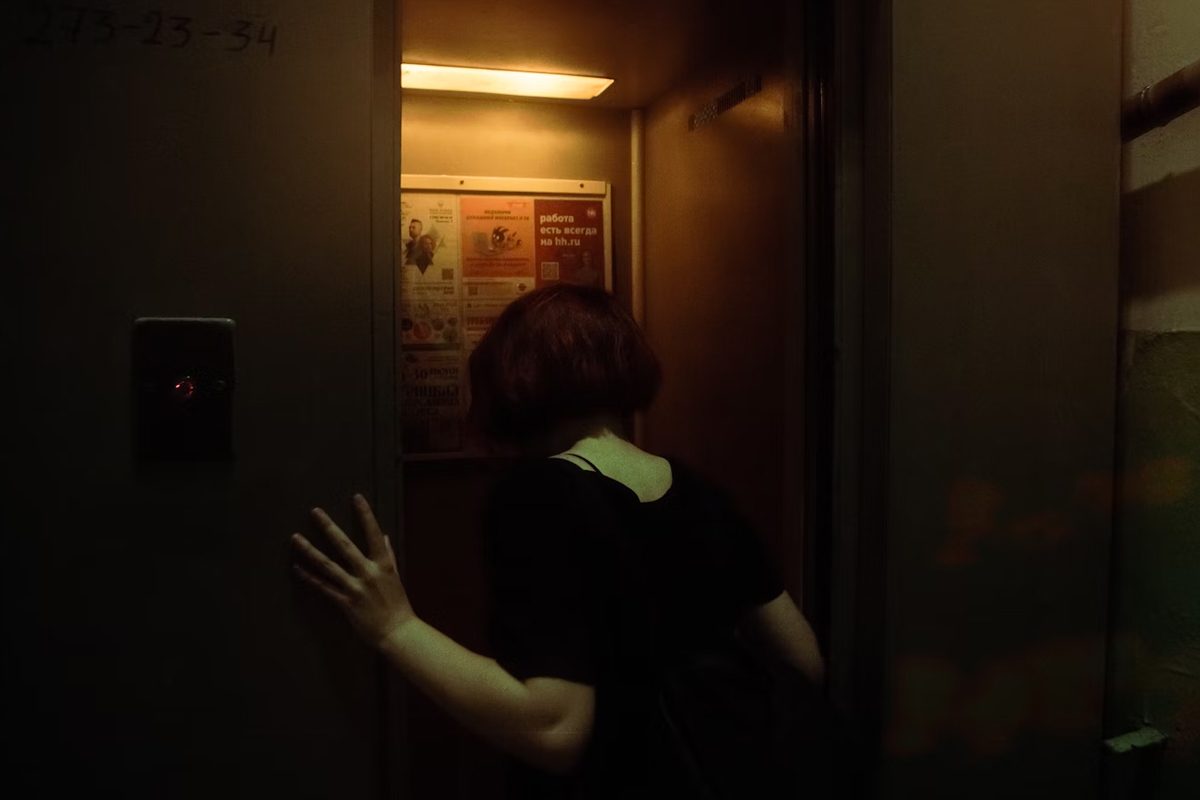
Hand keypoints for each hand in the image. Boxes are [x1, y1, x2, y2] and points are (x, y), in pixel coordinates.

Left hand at [291, 493, 415, 647]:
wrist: (397, 632)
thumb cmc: (398, 604)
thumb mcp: (395, 576)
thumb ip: (388, 556)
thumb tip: (384, 537)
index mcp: (384, 564)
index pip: (373, 534)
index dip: (365, 515)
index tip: (356, 497)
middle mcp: (368, 573)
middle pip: (344, 545)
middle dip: (328, 527)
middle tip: (314, 511)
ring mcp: (355, 588)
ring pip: (327, 565)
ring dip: (309, 550)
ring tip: (295, 538)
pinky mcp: (345, 603)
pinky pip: (323, 588)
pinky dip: (309, 578)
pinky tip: (296, 568)